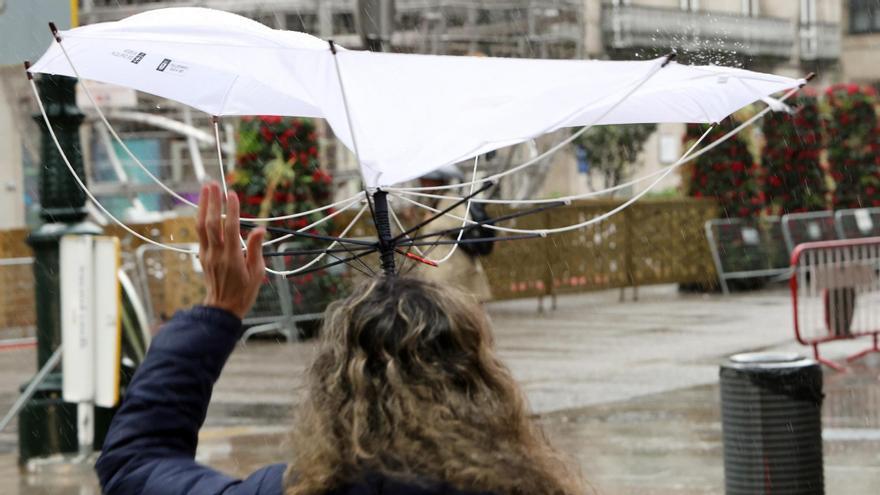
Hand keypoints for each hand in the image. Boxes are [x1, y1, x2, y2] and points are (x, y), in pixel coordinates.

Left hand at [196, 182, 265, 319]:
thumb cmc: (244, 292)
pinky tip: (204, 207)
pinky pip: (200, 233)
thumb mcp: (257, 273)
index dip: (232, 211)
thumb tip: (260, 228)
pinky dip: (201, 218)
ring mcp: (207, 254)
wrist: (222, 309)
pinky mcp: (202, 256)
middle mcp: (217, 254)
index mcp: (233, 258)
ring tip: (206, 189)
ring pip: (202, 226)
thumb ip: (256, 248)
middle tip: (214, 184)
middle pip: (212, 223)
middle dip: (212, 202)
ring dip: (203, 206)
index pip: (231, 229)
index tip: (233, 194)